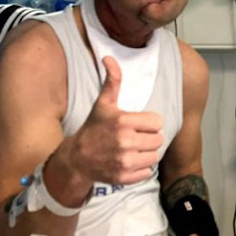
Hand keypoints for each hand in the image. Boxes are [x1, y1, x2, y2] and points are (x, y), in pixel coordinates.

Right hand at [72, 56, 163, 185]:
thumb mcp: (103, 103)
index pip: (157, 123)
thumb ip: (112, 81)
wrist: (77, 158)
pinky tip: (128, 162)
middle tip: (135, 138)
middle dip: (148, 139)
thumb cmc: (93, 128)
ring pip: (154, 156)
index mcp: (123, 122)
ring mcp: (125, 161)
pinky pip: (147, 172)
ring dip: (146, 154)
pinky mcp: (124, 177)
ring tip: (132, 150)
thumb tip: (110, 58)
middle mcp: (125, 142)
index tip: (137, 125)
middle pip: (158, 140)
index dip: (149, 124)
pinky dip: (140, 169)